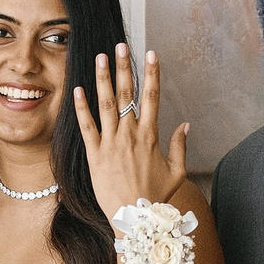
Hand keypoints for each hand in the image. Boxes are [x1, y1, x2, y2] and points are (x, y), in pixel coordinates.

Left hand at [73, 46, 189, 218]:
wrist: (135, 218)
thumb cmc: (156, 197)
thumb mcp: (177, 172)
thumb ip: (180, 146)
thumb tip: (186, 124)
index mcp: (150, 136)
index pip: (152, 97)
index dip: (152, 74)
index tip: (151, 54)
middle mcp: (130, 134)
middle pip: (128, 94)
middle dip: (125, 68)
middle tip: (120, 46)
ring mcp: (111, 143)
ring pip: (106, 104)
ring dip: (104, 79)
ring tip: (100, 57)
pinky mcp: (94, 154)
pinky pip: (87, 127)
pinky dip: (82, 108)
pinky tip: (77, 89)